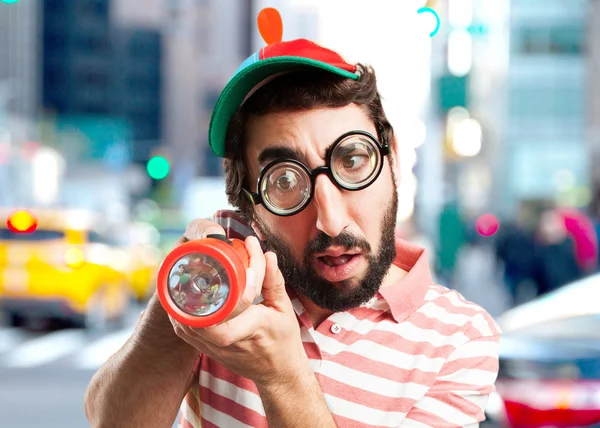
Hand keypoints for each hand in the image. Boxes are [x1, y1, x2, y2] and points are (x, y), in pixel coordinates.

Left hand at [170, 222, 308, 385]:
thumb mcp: (284, 308)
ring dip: (180, 303)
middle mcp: (231, 340)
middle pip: (200, 319)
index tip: (228, 261)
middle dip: (192, 294)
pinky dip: (179, 315)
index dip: (231, 280)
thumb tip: (266, 254)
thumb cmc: (283, 339)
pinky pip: (185, 333)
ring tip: (180, 279)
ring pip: (187, 326)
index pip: (236, 303)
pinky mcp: (207, 351)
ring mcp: (216, 348)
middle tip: (190, 269)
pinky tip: (178, 299)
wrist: (278, 372)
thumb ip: (273, 280)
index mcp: (253, 326)